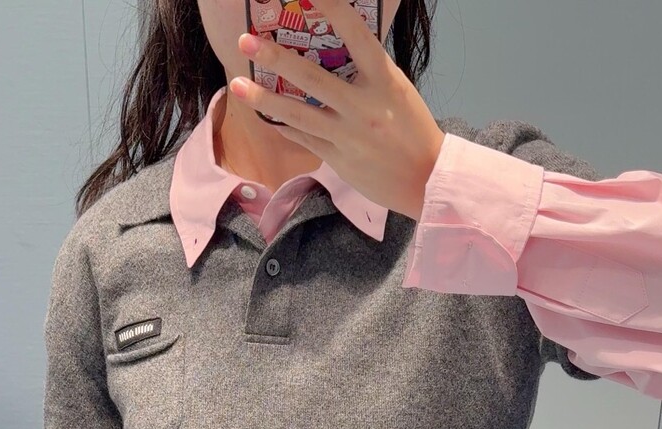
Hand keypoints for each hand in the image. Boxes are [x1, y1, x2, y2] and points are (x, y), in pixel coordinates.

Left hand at [232, 0, 445, 221]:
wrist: (425, 179)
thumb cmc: (412, 129)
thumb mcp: (397, 90)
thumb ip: (368, 71)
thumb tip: (337, 48)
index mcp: (384, 80)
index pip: (355, 34)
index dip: (332, 7)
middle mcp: (363, 106)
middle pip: (311, 78)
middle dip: (276, 58)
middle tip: (247, 41)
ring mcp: (347, 135)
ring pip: (298, 114)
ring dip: (264, 99)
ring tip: (235, 86)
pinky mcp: (338, 159)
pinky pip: (303, 138)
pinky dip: (283, 124)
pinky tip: (265, 114)